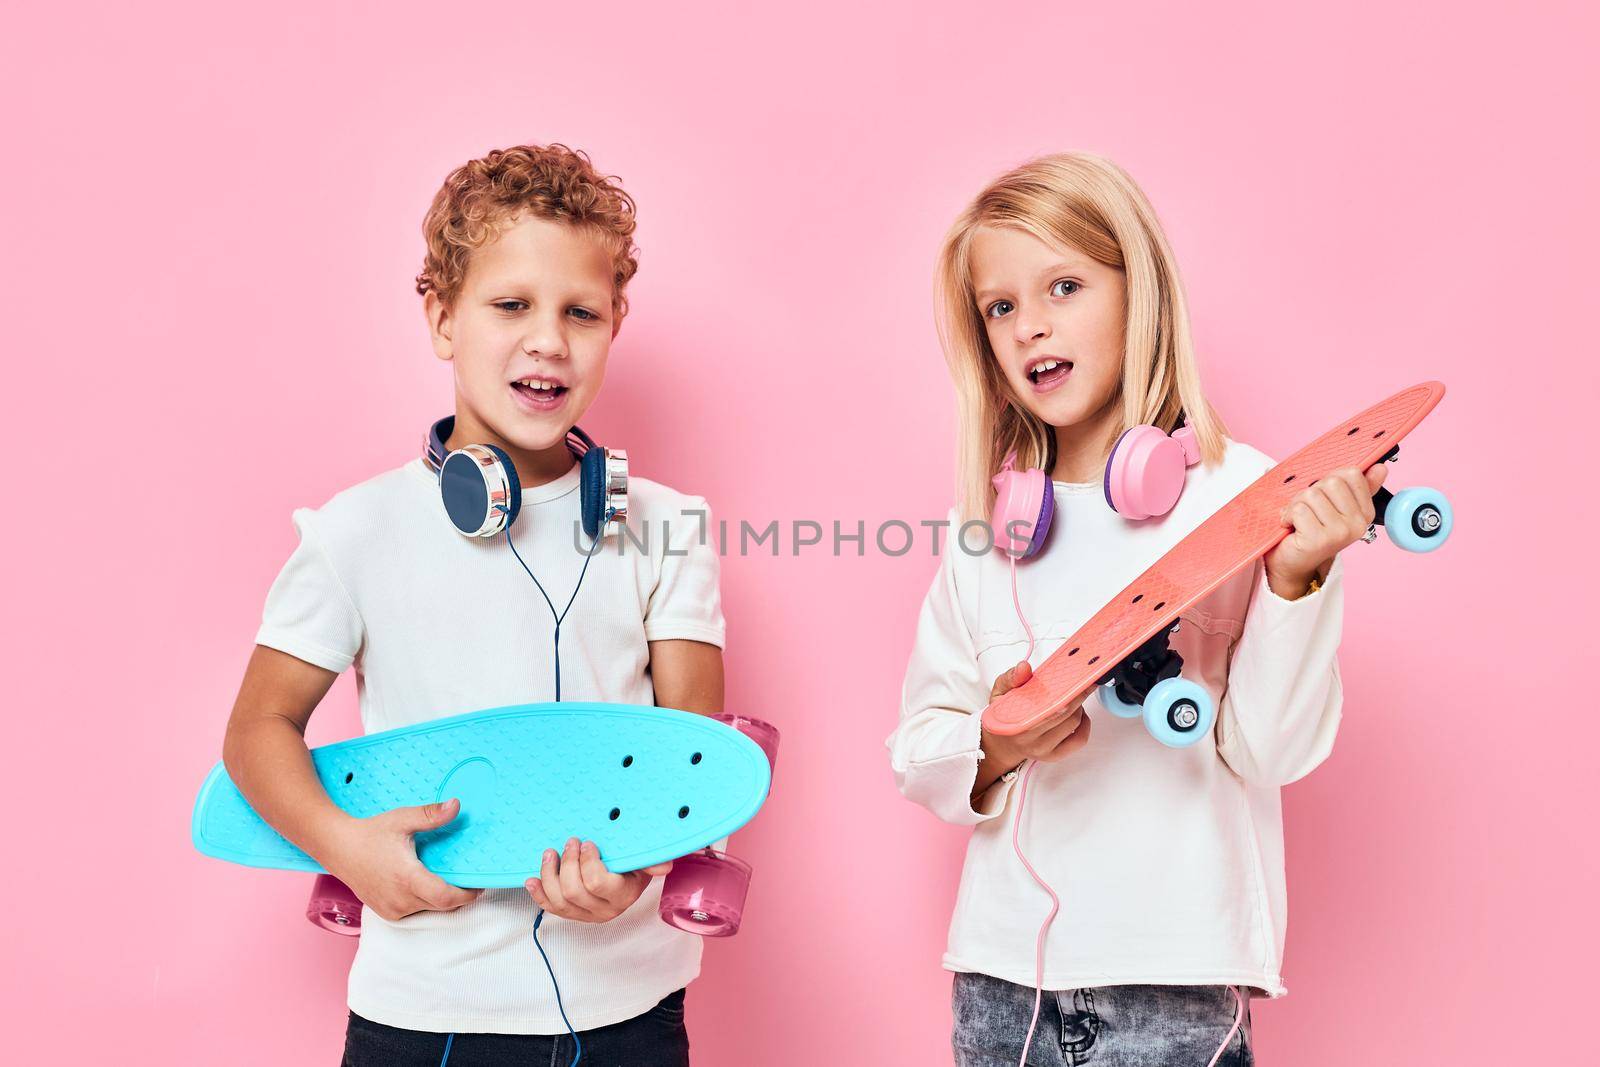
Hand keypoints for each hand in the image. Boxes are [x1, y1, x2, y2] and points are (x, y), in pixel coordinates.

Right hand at [320, 797, 481, 921]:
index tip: (478, 885)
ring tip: (444, 878)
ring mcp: (392, 909)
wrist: (338, 847)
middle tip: (466, 879)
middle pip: (441, 905)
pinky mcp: (385, 913)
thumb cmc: (370, 833)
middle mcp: (400, 900)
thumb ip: (431, 815)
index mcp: (407, 879)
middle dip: (457, 895)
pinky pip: (414, 912)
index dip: (466, 894)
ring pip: (428, 910)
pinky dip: (424, 902)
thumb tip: (456, 805)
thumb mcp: (403, 820)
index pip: (446, 898)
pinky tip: (424, 884)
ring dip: (439, 898)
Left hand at [525, 838, 673, 922]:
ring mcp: (586, 915)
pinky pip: (550, 908)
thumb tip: (664, 865)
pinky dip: (538, 893)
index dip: (587, 861)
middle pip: (574, 891)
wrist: (628, 880)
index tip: (588, 843)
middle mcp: (604, 910)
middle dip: (567, 863)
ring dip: (550, 874)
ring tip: (550, 854)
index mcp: (622, 895)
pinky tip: (532, 879)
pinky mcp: (572, 915)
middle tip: (570, 842)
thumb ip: (652, 861)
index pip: (597, 883)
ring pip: (559, 900)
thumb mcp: (645, 862)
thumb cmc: (635, 866)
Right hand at [973, 661, 1090, 799]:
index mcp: (1016, 724)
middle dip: (1077, 695)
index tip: (1077, 677)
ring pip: (1074, 724)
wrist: (1002, 743)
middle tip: (1085, 681)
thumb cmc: (1003, 716)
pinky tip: (1080, 713)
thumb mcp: (999, 692)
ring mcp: (1044, 750)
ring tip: (1074, 696)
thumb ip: (1010, 678)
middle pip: (1064, 714)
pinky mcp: (1055, 756)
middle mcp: (1030, 741)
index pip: (1047, 706)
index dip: (1065, 690)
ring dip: (1079, 707)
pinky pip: (1079, 740)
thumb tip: (1024, 667)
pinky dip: (1084, 724)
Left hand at [1264, 464, 1387, 597]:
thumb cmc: (1314, 529)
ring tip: (1298, 519)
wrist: (1294, 562)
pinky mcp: (1318, 540)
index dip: (1330, 480)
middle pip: (1331, 482)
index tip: (1324, 497)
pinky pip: (1299, 509)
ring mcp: (1339, 533)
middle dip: (1312, 491)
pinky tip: (1291, 526)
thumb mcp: (1337, 506)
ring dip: (1297, 504)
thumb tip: (1380, 468)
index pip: (1351, 474)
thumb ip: (1358, 487)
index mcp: (1366, 513)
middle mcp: (1357, 524)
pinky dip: (1288, 515)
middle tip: (1308, 510)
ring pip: (1312, 494)